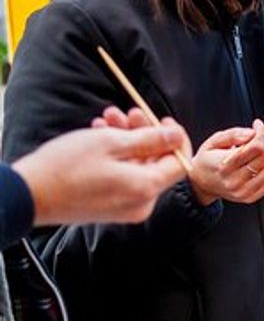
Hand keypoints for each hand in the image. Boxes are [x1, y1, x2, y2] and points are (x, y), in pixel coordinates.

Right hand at [12, 119, 190, 225]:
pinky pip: (122, 177)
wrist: (27, 194)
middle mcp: (139, 204)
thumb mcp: (112, 143)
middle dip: (144, 133)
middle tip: (128, 111)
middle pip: (156, 163)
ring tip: (108, 118)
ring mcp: (123, 208)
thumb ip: (150, 140)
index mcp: (146, 189)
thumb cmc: (67, 166)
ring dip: (126, 140)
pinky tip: (99, 134)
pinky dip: (115, 156)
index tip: (161, 120)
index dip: (174, 139)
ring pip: (137, 167)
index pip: (179, 163)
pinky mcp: (107, 207)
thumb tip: (177, 136)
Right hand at [188, 120, 263, 205]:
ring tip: (257, 152)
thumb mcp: (213, 142)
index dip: (261, 132)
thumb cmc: (208, 159)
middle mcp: (234, 181)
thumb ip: (232, 135)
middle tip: (257, 136)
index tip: (257, 124)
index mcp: (224, 166)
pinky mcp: (249, 198)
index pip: (255, 148)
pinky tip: (258, 164)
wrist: (201, 184)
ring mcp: (243, 192)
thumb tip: (252, 133)